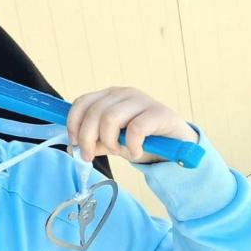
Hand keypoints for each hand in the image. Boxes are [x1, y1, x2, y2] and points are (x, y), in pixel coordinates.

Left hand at [66, 87, 197, 163]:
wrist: (177, 146)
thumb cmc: (143, 140)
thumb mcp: (113, 142)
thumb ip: (95, 142)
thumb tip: (73, 148)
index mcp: (109, 96)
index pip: (82, 102)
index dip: (73, 123)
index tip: (74, 143)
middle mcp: (123, 93)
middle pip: (94, 113)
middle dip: (87, 138)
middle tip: (88, 157)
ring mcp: (142, 100)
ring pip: (110, 118)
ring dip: (110, 141)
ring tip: (118, 151)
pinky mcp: (159, 112)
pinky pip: (135, 129)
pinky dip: (131, 145)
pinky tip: (136, 152)